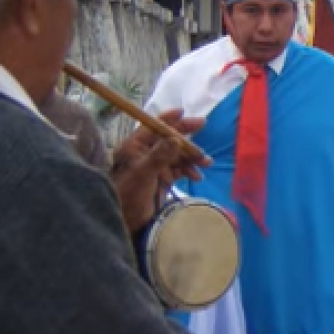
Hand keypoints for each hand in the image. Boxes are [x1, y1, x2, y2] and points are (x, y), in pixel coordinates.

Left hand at [111, 109, 210, 232]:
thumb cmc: (129, 195)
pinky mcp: (162, 179)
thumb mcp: (143, 174)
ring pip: (177, 154)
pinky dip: (189, 170)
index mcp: (135, 147)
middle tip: (203, 125)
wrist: (127, 222)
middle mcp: (145, 153)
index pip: (153, 126)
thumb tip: (176, 139)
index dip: (168, 118)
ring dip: (191, 156)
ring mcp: (155, 166)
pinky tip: (197, 176)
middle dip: (186, 135)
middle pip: (168, 138)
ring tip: (206, 162)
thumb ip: (159, 155)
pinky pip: (179, 169)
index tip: (184, 112)